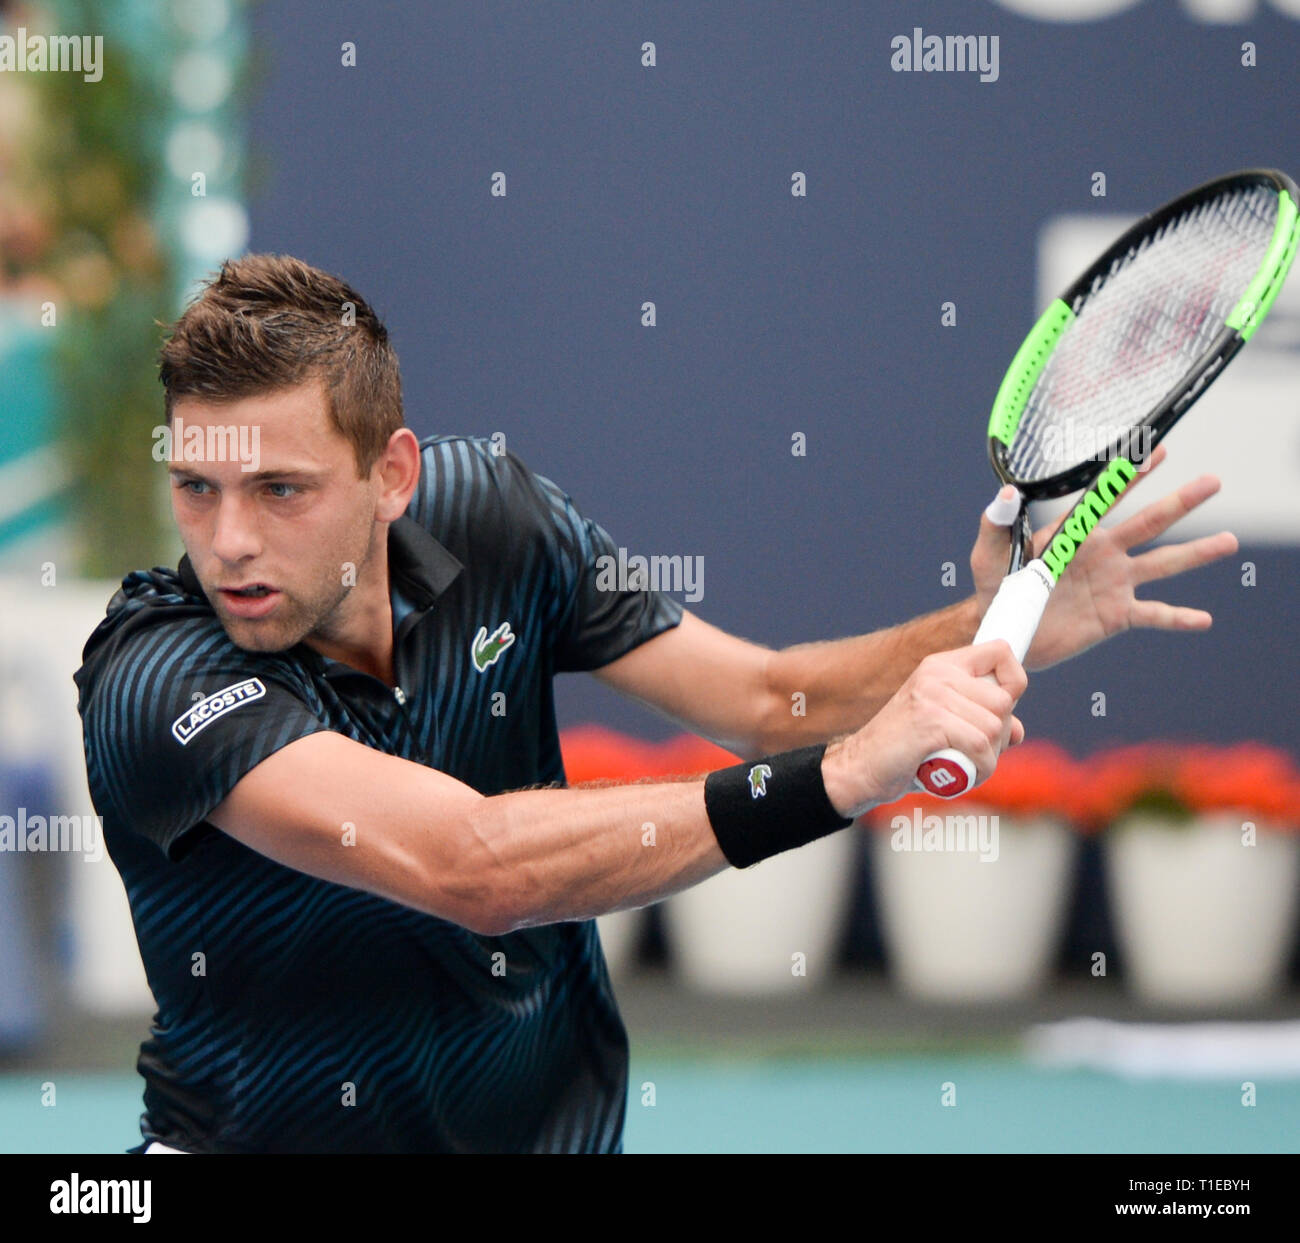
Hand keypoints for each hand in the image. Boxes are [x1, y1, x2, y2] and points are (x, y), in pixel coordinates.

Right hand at [822, 641, 1026, 816]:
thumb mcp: (943, 725)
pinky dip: (979, 769)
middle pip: (1004, 700)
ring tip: (963, 766)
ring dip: (988, 757)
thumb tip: (1018, 730)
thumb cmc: (903, 750)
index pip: (1000, 652)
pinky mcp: (932, 721)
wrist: (860, 767)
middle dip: (999, 735)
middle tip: (974, 752)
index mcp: (941, 665)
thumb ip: (979, 720)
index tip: (999, 711)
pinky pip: (981, 746)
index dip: (1013, 682)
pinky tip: (960, 775)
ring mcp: (934, 695)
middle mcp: (938, 673)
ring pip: (996, 727)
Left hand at [969, 446, 1238, 670]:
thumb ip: (996, 524)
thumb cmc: (994, 586)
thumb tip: (1007, 492)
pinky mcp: (1116, 616)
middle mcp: (1103, 553)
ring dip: (1196, 553)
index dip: (1130, 477)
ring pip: (1163, 564)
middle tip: (1214, 481)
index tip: (1155, 451)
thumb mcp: (987, 554)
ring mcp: (1114, 583)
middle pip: (1149, 522)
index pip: (1107, 499)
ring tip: (1229, 541)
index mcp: (1075, 534)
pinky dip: (1178, 618)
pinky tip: (1204, 619)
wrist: (1004, 629)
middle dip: (1180, 502)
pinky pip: (1153, 615)